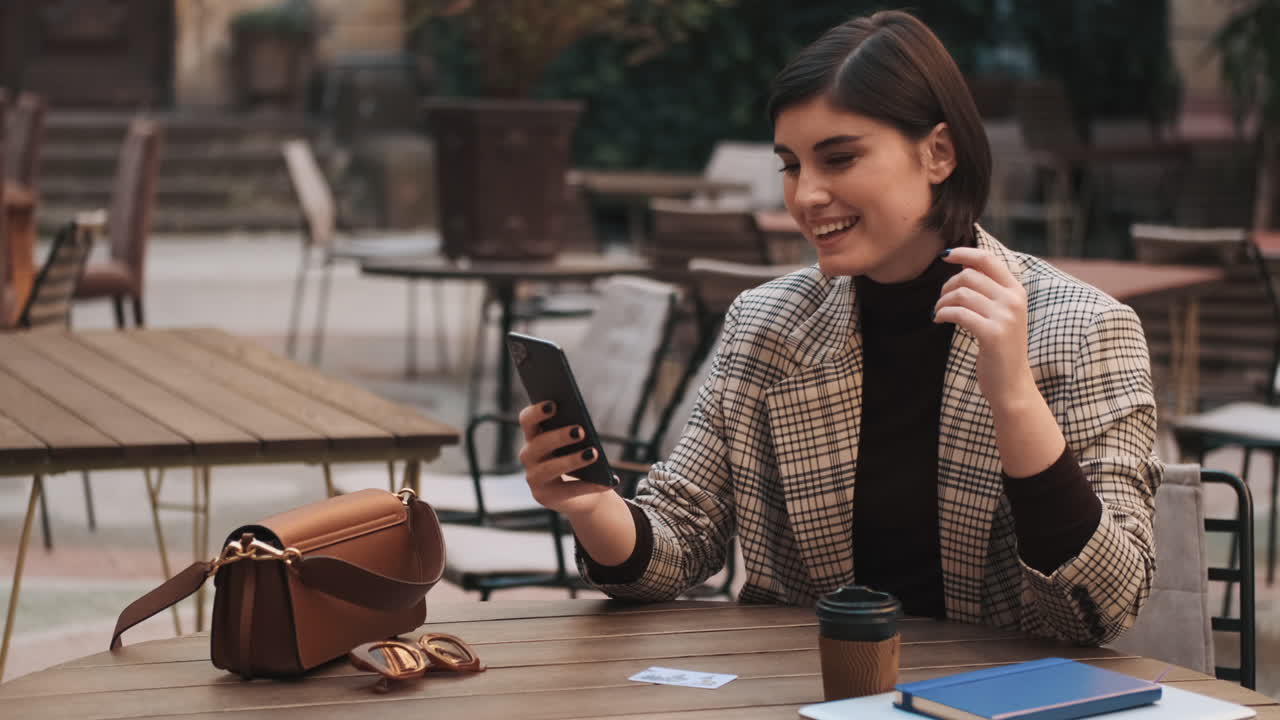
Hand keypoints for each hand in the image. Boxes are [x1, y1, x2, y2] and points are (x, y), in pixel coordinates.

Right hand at [518, 401, 615, 518]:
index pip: (527, 420)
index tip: (554, 404)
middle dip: (559, 436)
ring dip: (572, 460)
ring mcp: (534, 479)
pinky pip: (569, 491)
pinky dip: (591, 486)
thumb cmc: (576, 458)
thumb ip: (574, 431)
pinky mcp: (545, 498)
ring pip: (550, 468)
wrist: (580, 494)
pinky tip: (609, 481)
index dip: (537, 411)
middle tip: (580, 430)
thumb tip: (583, 428)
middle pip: (539, 443)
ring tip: (593, 454)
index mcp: (533, 436)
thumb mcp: (575, 444)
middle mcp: (528, 456)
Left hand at [933, 248, 1037, 410]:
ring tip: (939, 312)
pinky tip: (938, 320)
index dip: (964, 252)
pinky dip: (942, 314)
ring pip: (961, 293)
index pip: (988, 259)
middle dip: (947, 285)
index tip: (944, 255)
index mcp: (1016, 291)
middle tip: (941, 301)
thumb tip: (963, 264)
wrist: (1011, 384)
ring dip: (942, 302)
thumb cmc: (1000, 348)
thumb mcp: (1001, 314)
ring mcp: (1005, 316)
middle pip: (969, 275)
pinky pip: (957, 313)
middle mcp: (1014, 300)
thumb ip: (988, 290)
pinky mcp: (992, 333)